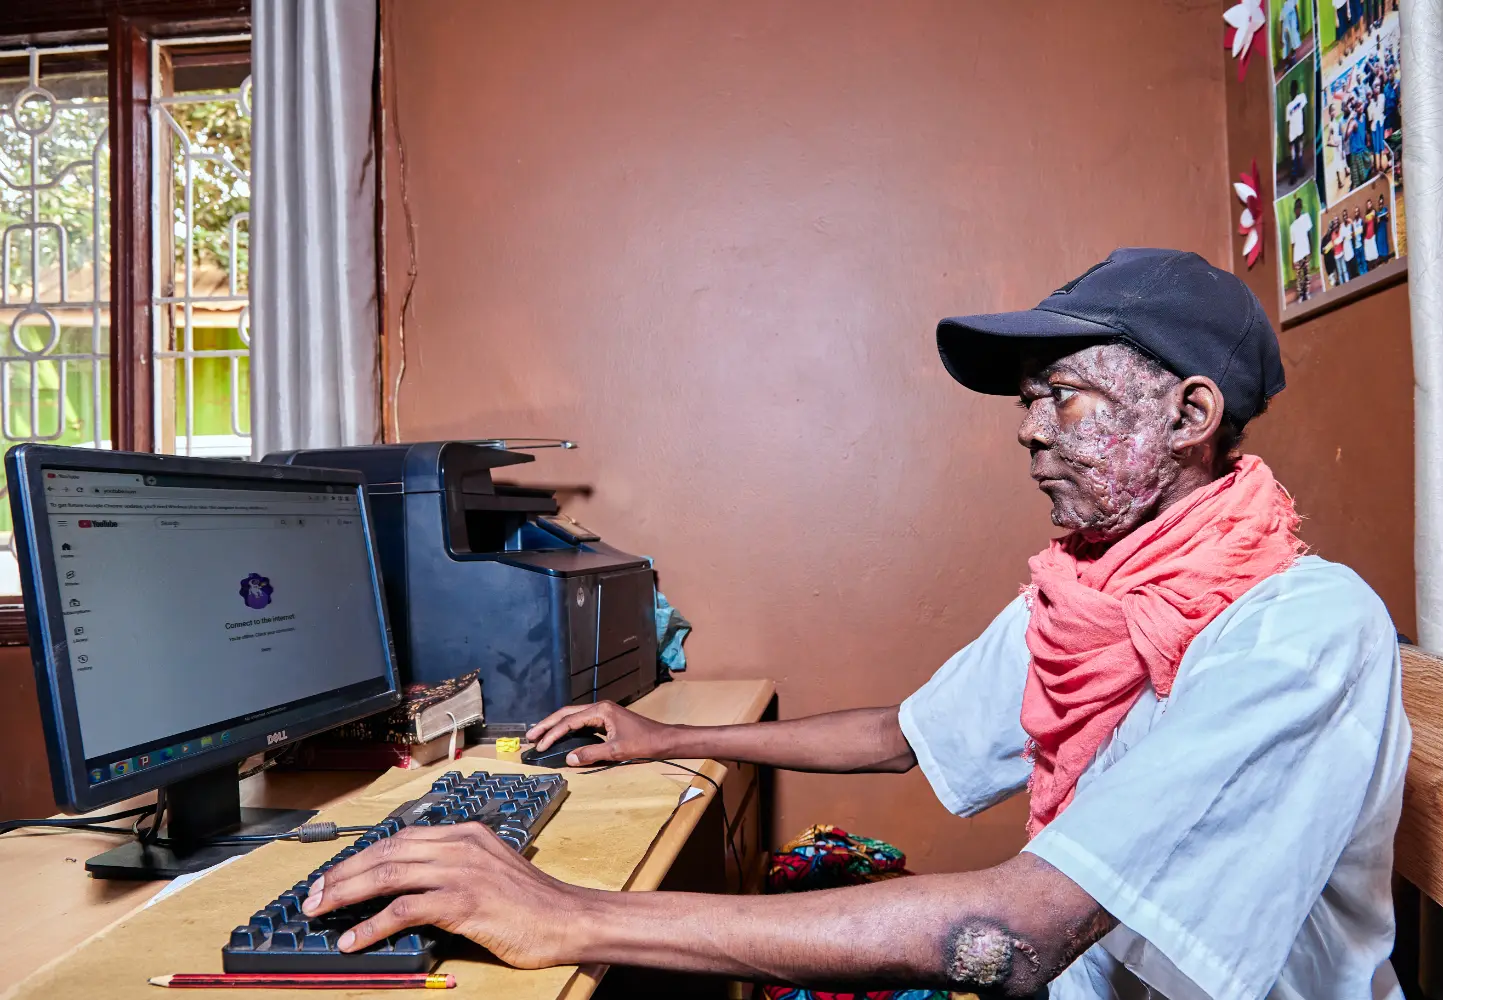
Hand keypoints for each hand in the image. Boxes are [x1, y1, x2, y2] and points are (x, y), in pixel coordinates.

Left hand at [301, 824, 587, 968]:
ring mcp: (462, 871)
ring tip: (319, 911)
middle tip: (312, 896)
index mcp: (465, 834)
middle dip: (342, 874)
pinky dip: (373, 924)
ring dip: (345, 893)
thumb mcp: (491, 871)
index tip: (333, 876)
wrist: (568, 919)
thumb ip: (454, 869)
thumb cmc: (533, 904)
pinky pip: (406, 909)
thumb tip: (410, 888)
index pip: (399, 838)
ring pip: (388, 874)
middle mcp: (460, 845)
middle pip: (385, 852)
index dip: (360, 857)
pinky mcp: (464, 901)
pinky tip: (354, 939)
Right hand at [525, 701, 676, 765]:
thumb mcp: (616, 751)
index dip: (552, 733)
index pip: (569, 721)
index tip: (539, 745)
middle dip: (547, 724)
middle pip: (567, 713)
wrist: (664, 740)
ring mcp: (603, 713)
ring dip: (556, 726)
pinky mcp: (606, 720)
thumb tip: (568, 758)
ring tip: (539, 735)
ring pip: (573, 717)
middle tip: (530, 736)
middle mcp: (600, 707)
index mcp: (600, 710)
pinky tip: (561, 737)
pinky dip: (568, 729)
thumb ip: (591, 754)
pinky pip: (582, 723)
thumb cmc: (644, 743)